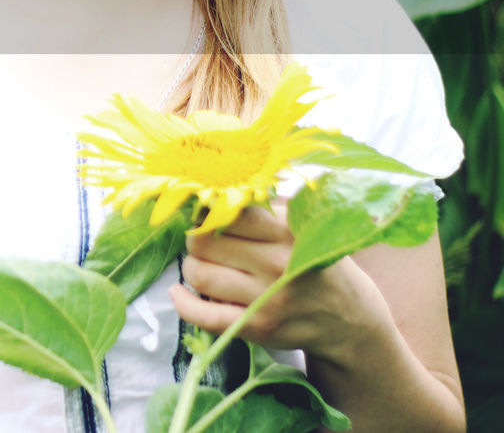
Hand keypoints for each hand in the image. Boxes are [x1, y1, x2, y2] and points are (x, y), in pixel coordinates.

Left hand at [168, 203, 386, 360]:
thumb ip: (260, 211)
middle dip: (194, 239)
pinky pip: (204, 316)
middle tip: (201, 241)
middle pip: (204, 242)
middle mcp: (277, 265)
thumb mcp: (299, 228)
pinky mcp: (258, 328)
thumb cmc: (313, 262)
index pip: (228, 213)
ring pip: (199, 275)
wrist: (349, 319)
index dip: (206, 211)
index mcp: (286, 233)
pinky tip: (178, 292)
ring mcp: (267, 300)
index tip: (204, 214)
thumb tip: (208, 197)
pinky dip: (183, 303)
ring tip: (201, 265)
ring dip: (190, 268)